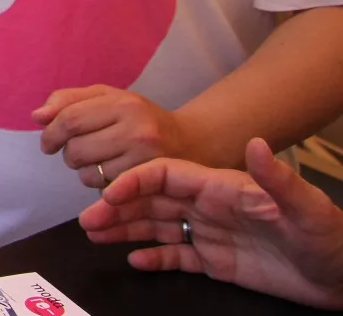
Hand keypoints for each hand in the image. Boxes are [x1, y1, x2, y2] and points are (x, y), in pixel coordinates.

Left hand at [35, 84, 186, 188]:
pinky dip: (99, 184)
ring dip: (82, 170)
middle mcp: (138, 132)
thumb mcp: (107, 97)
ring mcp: (145, 161)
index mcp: (124, 104)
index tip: (46, 143)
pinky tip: (111, 172)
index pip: (70, 119)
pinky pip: (104, 190)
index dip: (50, 133)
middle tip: (76, 150)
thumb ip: (69, 100)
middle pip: (76, 150)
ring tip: (97, 159)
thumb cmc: (138, 116)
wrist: (189, 142)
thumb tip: (38, 116)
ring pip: (88, 174)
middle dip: (67, 153)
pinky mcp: (148, 185)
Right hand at [80, 138, 342, 309]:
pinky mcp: (217, 262)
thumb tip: (255, 142)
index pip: (167, 176)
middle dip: (117, 206)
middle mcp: (209, 206)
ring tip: (93, 234)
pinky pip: (176, 256)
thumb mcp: (306, 208)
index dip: (136, 181)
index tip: (109, 193)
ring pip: (156, 227)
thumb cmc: (329, 238)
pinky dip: (153, 257)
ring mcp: (211, 234)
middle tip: (87, 220)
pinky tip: (132, 259)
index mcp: (222, 187)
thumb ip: (277, 178)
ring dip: (124, 229)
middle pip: (152, 201)